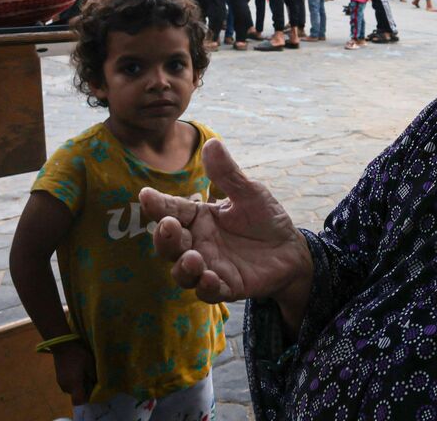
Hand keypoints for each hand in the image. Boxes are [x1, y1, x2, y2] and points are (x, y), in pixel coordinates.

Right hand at [52, 340, 96, 405]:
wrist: (62, 346)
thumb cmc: (78, 355)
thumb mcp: (90, 364)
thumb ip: (93, 376)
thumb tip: (97, 384)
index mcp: (74, 384)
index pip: (78, 401)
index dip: (87, 399)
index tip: (93, 391)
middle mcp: (66, 387)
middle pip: (76, 395)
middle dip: (85, 390)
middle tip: (91, 380)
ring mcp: (61, 383)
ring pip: (72, 390)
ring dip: (79, 386)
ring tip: (84, 374)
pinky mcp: (58, 379)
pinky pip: (68, 385)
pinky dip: (74, 382)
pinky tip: (78, 372)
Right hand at [138, 139, 312, 307]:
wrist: (291, 250)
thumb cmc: (265, 219)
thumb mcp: (250, 193)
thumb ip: (229, 175)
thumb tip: (211, 143)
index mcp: (198, 217)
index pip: (172, 210)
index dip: (156, 204)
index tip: (145, 195)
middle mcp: (197, 242)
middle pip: (169, 244)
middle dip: (163, 238)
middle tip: (167, 227)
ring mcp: (209, 266)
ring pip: (182, 272)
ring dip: (183, 266)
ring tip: (192, 257)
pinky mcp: (225, 287)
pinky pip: (209, 292)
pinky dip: (206, 287)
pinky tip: (210, 278)